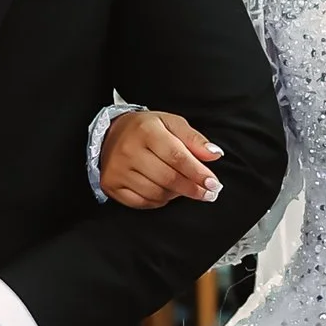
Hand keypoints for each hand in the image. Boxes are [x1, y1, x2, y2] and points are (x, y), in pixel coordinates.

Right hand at [98, 107, 225, 208]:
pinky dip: (159, 201)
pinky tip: (166, 192)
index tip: (213, 184)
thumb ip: (194, 139)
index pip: (177, 157)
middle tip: (208, 193)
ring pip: (156, 193)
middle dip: (192, 188)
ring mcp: (118, 170)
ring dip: (176, 194)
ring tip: (184, 187)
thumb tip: (215, 154)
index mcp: (146, 131)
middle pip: (168, 178)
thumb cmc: (146, 128)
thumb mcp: (171, 123)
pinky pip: (142, 202)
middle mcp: (129, 151)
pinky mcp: (111, 185)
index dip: (198, 173)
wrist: (110, 132)